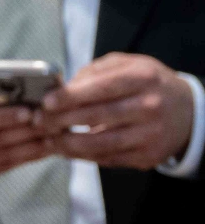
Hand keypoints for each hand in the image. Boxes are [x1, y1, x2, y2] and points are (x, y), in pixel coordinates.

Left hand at [38, 53, 195, 169]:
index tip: (45, 102)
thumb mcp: (129, 65)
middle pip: (96, 116)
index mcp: (143, 78)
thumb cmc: (147, 85)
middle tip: (37, 122)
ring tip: (48, 139)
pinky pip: (106, 158)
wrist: (186, 112)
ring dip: (66, 144)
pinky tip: (67, 149)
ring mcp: (149, 134)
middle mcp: (149, 106)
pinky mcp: (146, 156)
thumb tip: (63, 87)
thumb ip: (96, 71)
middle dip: (60, 121)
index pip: (101, 88)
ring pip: (99, 143)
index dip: (69, 97)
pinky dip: (82, 155)